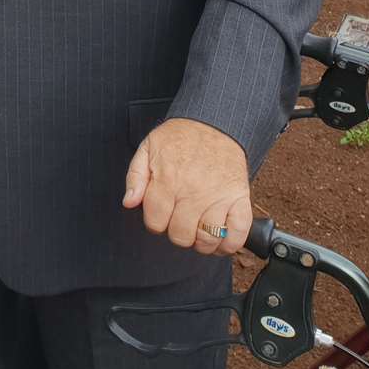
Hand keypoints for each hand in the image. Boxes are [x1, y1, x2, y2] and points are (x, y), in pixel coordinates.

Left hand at [123, 118, 251, 256]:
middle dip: (176, 233)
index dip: (155, 223)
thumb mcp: (148, 148)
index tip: (160, 215)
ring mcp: (218, 197)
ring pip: (207, 240)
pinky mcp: (239, 198)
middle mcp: (192, 192)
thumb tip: (129, 202)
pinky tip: (220, 239)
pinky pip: (238, 233)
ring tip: (198, 230)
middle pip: (180, 236)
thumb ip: (135, 177)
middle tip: (179, 221)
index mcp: (167, 181)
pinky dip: (230, 244)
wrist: (214, 123)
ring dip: (201, 242)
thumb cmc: (179, 137)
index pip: (155, 222)